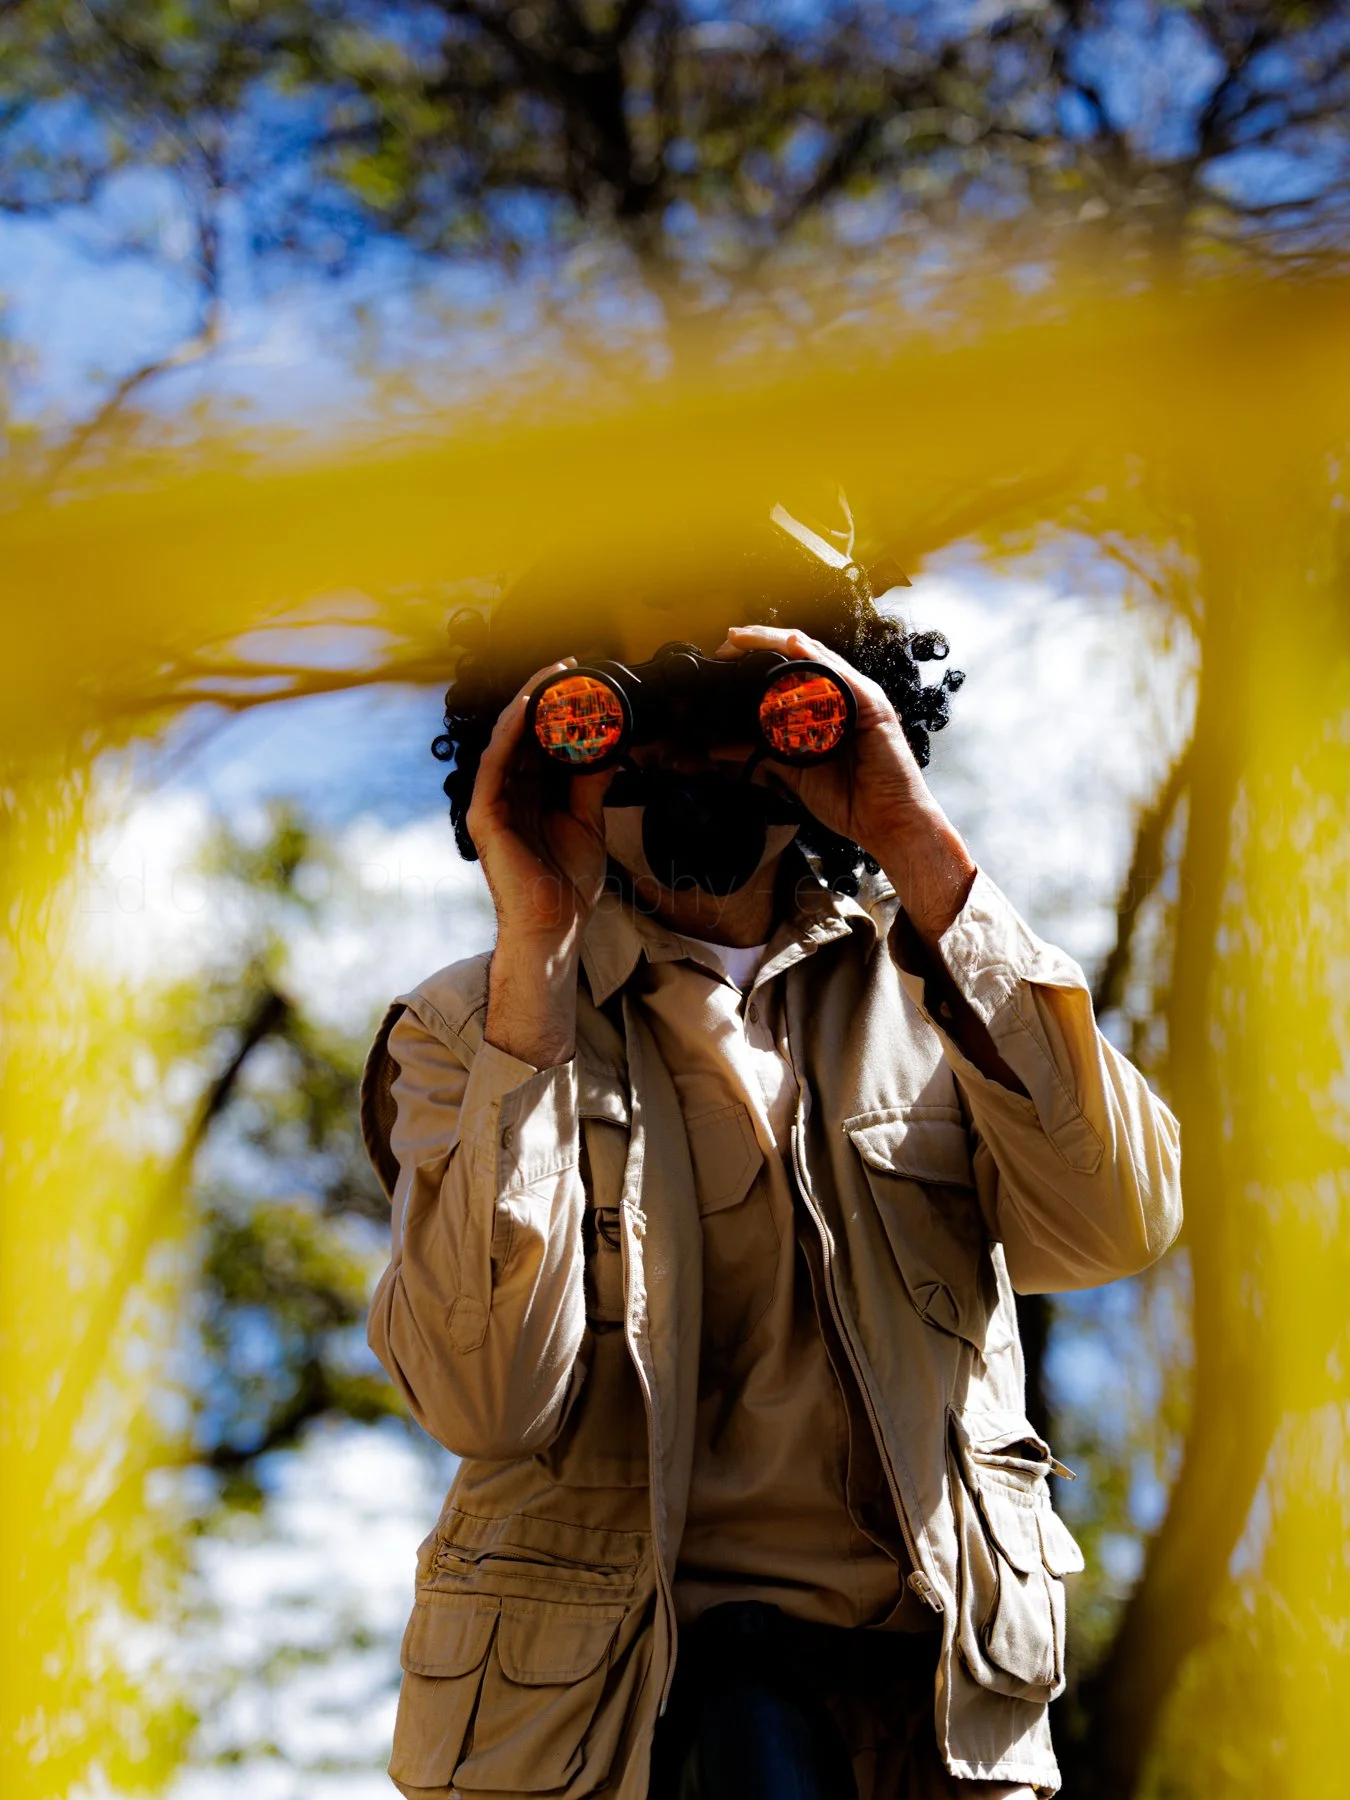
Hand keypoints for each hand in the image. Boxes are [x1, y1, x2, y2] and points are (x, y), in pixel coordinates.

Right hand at [467, 662, 612, 1065]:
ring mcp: (494, 802)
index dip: (558, 706)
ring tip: (550, 676)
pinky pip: (494, 765)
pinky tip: (525, 711)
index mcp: (532, 791)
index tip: (583, 678)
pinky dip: (509, 734)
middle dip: (544, 695)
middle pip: (522, 731)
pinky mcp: (485, 816)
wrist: (555, 926)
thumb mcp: (589, 822)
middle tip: (569, 665)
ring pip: (506, 739)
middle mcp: (510, 791)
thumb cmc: (567, 883)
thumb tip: (609, 746)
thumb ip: (592, 783)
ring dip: (526, 704)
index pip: (541, 737)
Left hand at [715, 624, 975, 943]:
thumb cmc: (850, 799)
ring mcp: (862, 696)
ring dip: (779, 643)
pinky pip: (843, 678)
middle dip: (761, 641)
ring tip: (748, 638)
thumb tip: (718, 747)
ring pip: (818, 656)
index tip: (724, 655)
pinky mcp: (874, 709)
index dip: (757, 654)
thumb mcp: (792, 771)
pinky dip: (817, 661)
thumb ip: (759, 753)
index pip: (790, 666)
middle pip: (801, 652)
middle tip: (728, 641)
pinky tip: (795, 649)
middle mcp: (845, 693)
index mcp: (829, 703)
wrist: (886, 824)